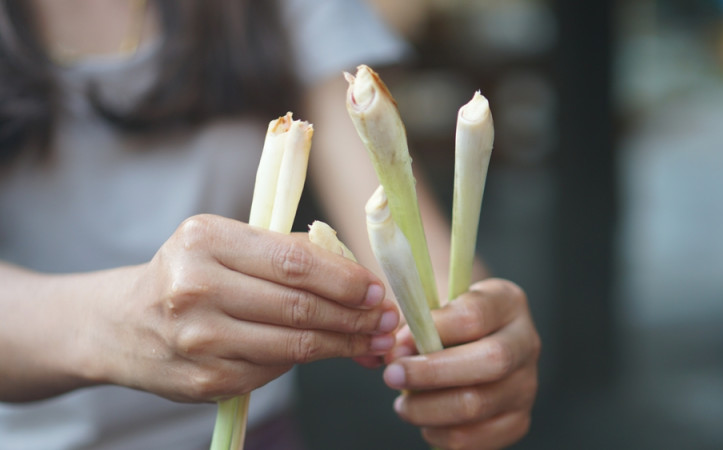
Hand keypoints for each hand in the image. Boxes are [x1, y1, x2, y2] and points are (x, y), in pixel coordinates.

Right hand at [88, 214, 398, 402]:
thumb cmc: (188, 274)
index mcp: (205, 241)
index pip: (295, 262)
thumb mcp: (226, 243)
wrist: (122, 324)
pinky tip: (326, 353)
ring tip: (372, 341)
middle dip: (354, 317)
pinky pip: (272, 371)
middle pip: (299, 308)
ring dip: (343, 345)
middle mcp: (196, 289)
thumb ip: (287, 251)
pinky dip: (305, 362)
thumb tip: (358, 278)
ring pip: (293, 346)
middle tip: (386, 321)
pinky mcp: (204, 381)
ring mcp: (198, 340)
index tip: (377, 289)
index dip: (345, 280)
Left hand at [382, 278, 539, 449]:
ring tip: (403, 404)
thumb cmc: (442, 322)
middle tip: (393, 375)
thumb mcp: (431, 306)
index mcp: (506, 301)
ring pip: (478, 404)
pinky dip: (443, 434)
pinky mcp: (517, 420)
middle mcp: (525, 342)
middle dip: (433, 372)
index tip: (397, 343)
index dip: (432, 330)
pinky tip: (426, 421)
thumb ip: (414, 322)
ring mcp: (526, 384)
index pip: (474, 315)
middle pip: (490, 361)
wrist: (466, 344)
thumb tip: (395, 351)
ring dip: (429, 408)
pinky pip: (478, 437)